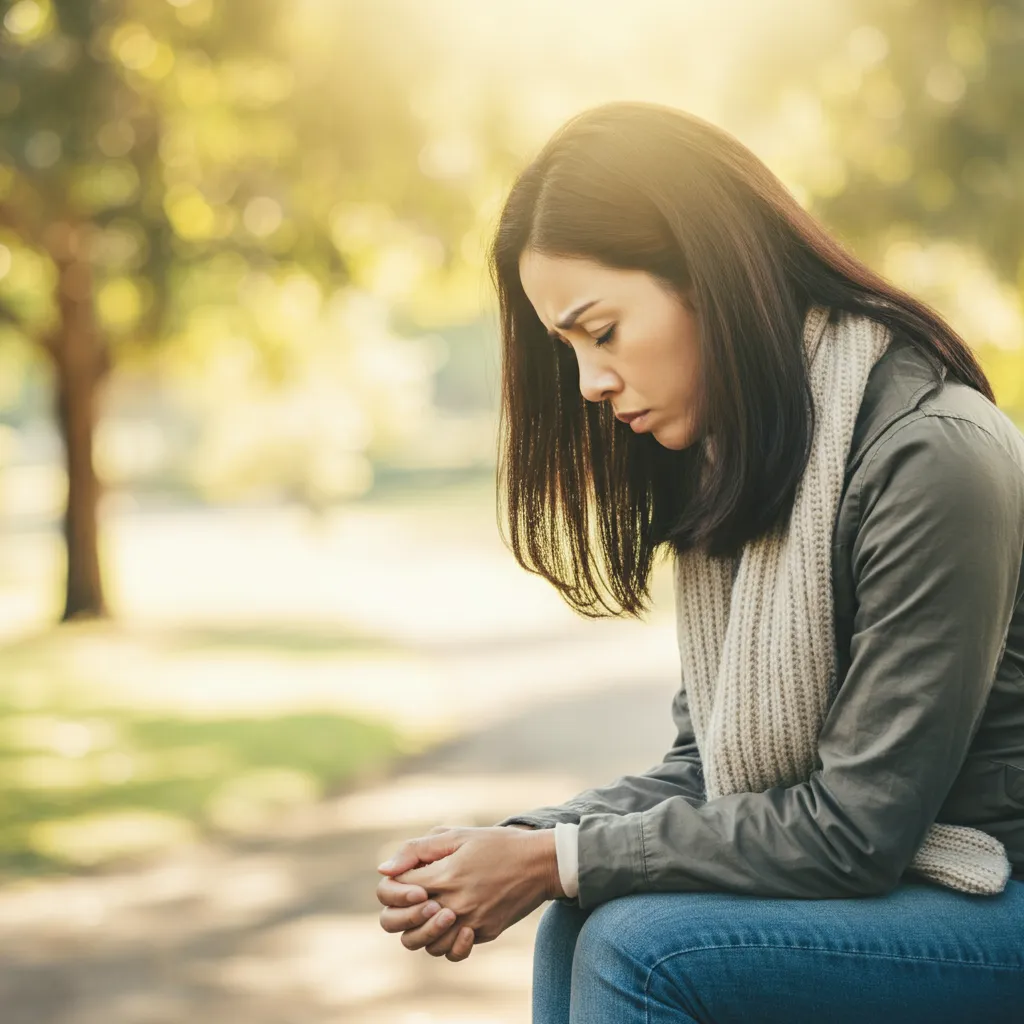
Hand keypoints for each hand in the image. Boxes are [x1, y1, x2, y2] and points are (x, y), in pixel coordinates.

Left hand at [382, 825, 560, 948]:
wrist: (539, 862)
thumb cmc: (496, 843)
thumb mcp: (456, 835)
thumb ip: (416, 850)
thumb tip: (384, 870)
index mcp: (443, 875)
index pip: (392, 892)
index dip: (392, 887)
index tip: (408, 877)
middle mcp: (454, 903)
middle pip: (403, 926)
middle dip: (400, 914)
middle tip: (415, 898)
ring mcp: (470, 922)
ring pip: (426, 945)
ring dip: (423, 930)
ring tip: (435, 909)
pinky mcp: (485, 932)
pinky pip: (453, 950)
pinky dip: (448, 943)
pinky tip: (454, 924)